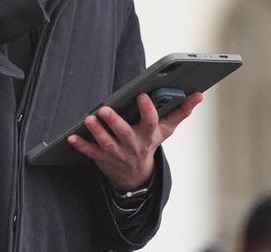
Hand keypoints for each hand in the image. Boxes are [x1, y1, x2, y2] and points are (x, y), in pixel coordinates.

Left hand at [67, 90, 203, 189]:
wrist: (136, 176)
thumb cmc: (149, 143)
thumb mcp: (166, 129)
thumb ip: (181, 111)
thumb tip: (198, 94)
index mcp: (148, 135)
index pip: (151, 122)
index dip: (147, 109)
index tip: (142, 95)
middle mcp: (133, 144)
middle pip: (124, 133)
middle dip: (114, 121)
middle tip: (104, 109)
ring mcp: (117, 153)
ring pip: (106, 142)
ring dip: (96, 131)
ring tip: (89, 119)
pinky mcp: (103, 158)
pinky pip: (91, 152)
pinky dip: (81, 146)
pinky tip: (72, 137)